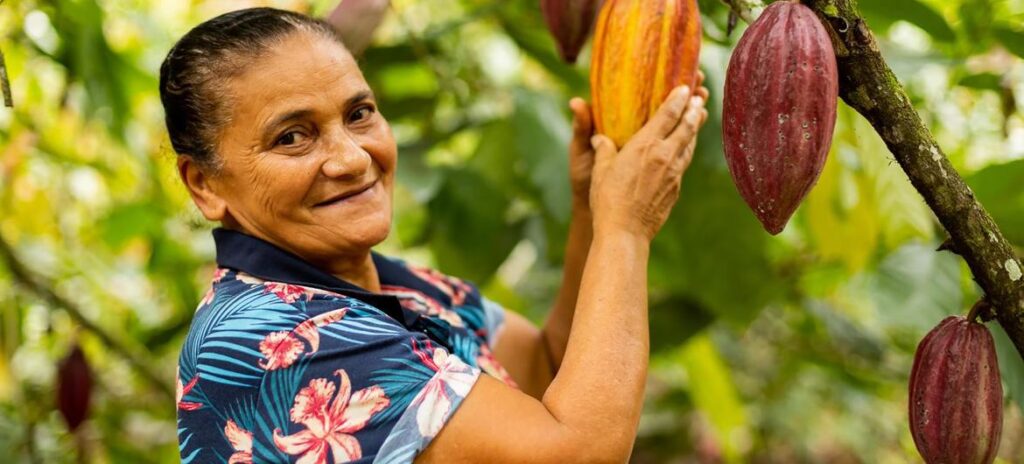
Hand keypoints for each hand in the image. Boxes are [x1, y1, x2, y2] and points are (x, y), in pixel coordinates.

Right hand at [569, 73, 708, 214]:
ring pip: (689, 145)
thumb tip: (599, 138)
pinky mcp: (676, 189)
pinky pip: (683, 164)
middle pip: (686, 127)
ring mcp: (673, 174)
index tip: (687, 88)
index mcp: (644, 146)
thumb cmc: (607, 199)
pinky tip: (684, 150)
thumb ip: (604, 149)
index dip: (678, 99)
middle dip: (695, 109)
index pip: (667, 115)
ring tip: (699, 117)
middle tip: (702, 97)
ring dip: (695, 129)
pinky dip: (686, 152)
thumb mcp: (600, 170)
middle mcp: (664, 156)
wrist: (625, 232)